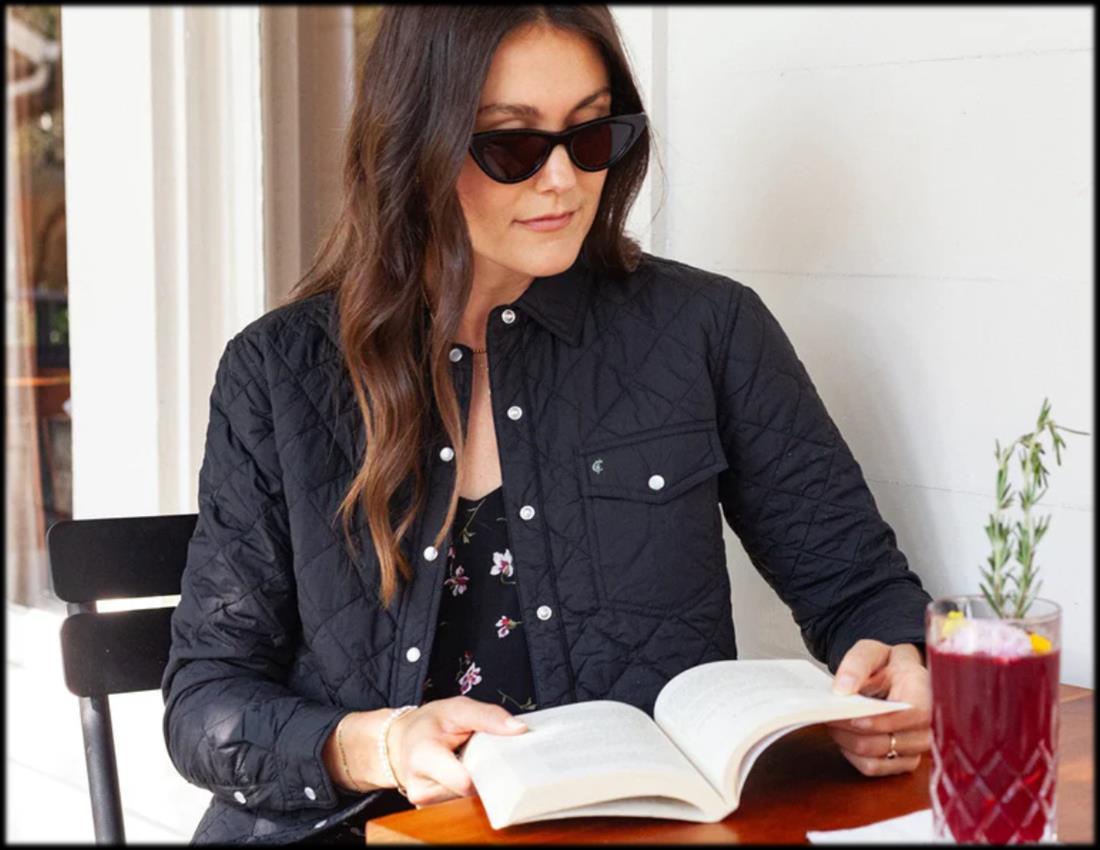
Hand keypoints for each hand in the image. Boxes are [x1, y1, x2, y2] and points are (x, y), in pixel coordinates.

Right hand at [385, 696, 527, 807]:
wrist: (400, 741)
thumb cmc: (428, 723)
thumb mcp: (456, 708)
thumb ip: (488, 716)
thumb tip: (519, 729)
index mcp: (423, 757)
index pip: (466, 781)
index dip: (487, 768)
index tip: (496, 754)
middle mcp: (421, 788)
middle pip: (471, 791)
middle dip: (483, 773)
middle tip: (480, 753)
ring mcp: (424, 803)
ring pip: (468, 798)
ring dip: (475, 779)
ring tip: (467, 760)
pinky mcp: (430, 810)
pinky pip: (460, 802)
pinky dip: (467, 787)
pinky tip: (462, 771)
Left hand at [825, 640, 929, 776]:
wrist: (897, 675)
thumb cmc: (887, 664)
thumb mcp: (870, 651)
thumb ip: (856, 664)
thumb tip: (843, 690)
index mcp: (925, 692)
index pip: (913, 715)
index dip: (882, 721)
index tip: (853, 717)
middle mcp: (929, 725)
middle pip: (889, 742)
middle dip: (851, 731)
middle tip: (829, 715)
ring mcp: (919, 746)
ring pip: (878, 758)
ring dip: (848, 743)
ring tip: (835, 723)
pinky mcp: (906, 761)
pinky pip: (874, 768)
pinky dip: (853, 755)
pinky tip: (845, 737)